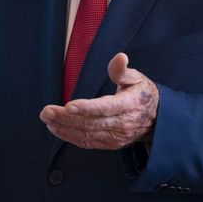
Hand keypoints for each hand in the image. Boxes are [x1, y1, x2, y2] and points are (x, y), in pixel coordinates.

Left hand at [39, 53, 158, 149]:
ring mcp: (115, 137)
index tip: (68, 105)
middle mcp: (122, 124)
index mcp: (129, 105)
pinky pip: (87, 142)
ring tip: (47, 118)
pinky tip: (56, 129)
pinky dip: (70, 137)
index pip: (106, 108)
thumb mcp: (137, 78)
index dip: (87, 108)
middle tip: (46, 111)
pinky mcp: (109, 144)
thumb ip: (122, 70)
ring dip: (64, 128)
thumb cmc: (142, 95)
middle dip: (66, 118)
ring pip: (86, 134)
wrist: (156, 121)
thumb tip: (119, 57)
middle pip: (91, 123)